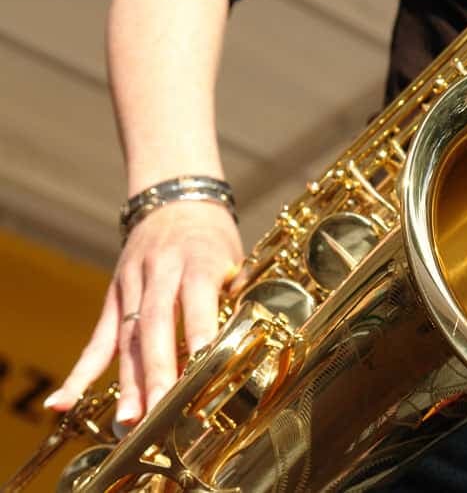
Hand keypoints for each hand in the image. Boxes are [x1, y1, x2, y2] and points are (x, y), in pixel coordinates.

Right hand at [44, 200, 241, 423]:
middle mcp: (161, 271)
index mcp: (199, 259)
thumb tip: (250, 340)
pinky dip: (82, 372)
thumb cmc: (214, 237)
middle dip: (157, 372)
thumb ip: (237, 295)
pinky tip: (63, 403)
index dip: (199, 332)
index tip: (202, 369)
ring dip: (127, 381)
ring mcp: (132, 283)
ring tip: (128, 421)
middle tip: (160, 412)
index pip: (197, 299)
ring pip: (127, 336)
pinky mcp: (114, 295)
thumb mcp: (235, 256)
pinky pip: (98, 337)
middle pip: (156, 325)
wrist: (176, 199)